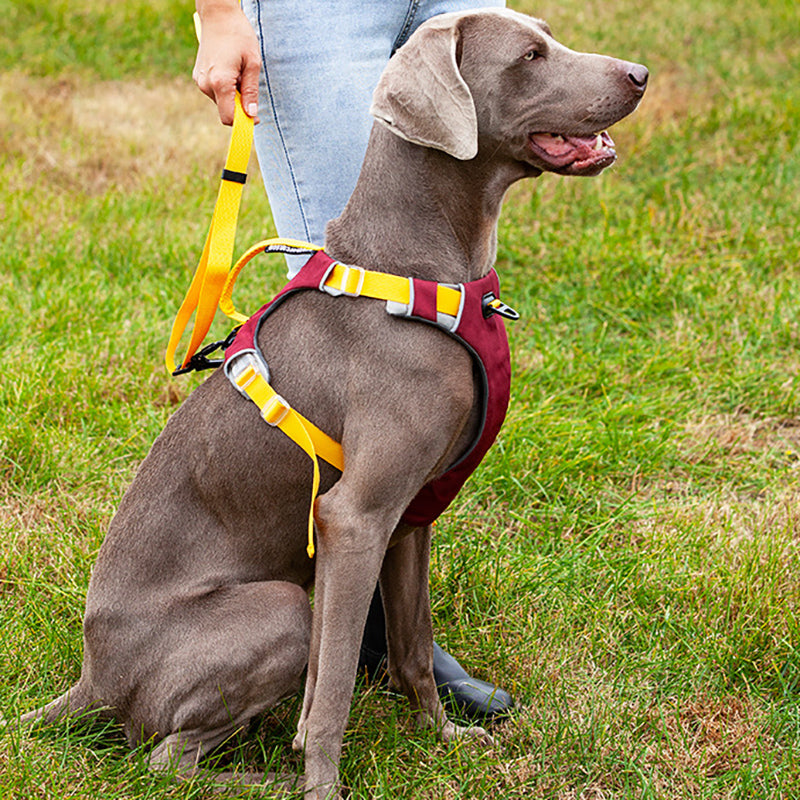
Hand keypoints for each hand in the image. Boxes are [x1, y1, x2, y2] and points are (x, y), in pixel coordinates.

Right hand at [193, 1, 259, 124]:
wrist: (218, 15)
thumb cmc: (238, 35)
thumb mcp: (252, 63)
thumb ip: (251, 91)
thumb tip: (252, 114)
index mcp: (220, 82)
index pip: (228, 118)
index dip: (243, 122)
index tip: (255, 119)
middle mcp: (206, 84)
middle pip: (225, 111)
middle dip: (239, 105)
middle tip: (248, 84)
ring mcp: (200, 81)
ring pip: (221, 101)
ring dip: (233, 95)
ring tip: (238, 73)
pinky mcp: (199, 76)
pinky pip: (215, 91)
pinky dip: (225, 88)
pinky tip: (230, 70)